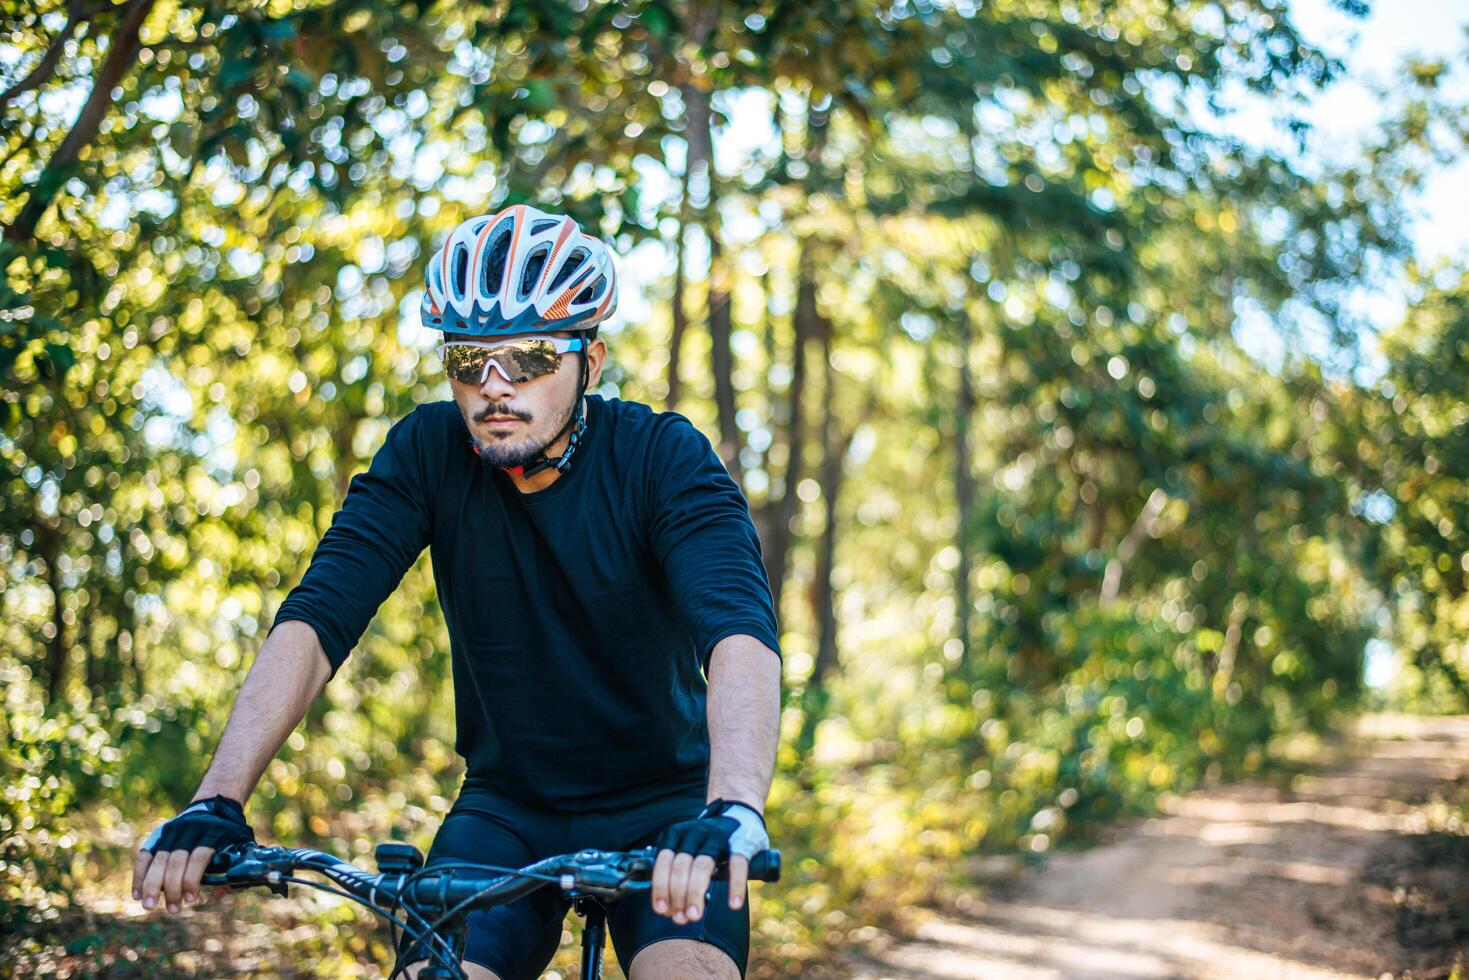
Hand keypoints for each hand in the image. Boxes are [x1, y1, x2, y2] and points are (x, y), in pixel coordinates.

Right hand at [133, 796, 253, 913]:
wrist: (215, 807)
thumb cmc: (230, 834)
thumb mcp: (241, 846)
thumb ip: (235, 870)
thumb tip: (217, 893)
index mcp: (213, 833)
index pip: (199, 856)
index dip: (192, 879)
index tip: (191, 899)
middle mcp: (189, 830)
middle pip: (176, 860)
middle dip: (171, 887)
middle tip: (172, 909)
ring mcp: (171, 831)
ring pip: (157, 858)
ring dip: (151, 885)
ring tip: (149, 906)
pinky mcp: (158, 834)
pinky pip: (144, 854)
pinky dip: (139, 874)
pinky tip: (137, 894)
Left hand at [650, 799, 767, 923]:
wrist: (740, 812)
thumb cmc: (708, 841)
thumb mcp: (687, 847)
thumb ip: (677, 873)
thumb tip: (668, 909)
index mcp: (677, 834)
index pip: (663, 862)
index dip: (660, 888)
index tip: (662, 910)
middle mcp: (695, 833)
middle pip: (680, 867)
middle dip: (677, 896)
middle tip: (680, 919)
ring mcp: (718, 836)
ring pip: (702, 866)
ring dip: (695, 893)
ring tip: (695, 915)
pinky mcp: (742, 842)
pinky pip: (737, 865)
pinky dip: (735, 886)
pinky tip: (733, 903)